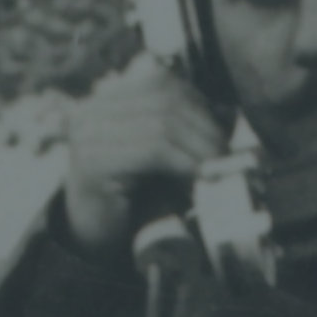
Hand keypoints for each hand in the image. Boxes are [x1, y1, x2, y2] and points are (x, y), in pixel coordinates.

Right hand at [63, 53, 228, 255]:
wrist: (95, 234)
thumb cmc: (133, 194)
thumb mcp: (158, 152)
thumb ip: (181, 129)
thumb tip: (228, 115)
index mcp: (105, 98)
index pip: (160, 82)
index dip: (197, 102)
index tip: (221, 129)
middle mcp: (91, 110)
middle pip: (163, 101)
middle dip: (203, 126)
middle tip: (225, 152)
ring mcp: (88, 134)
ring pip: (161, 126)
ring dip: (198, 147)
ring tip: (215, 167)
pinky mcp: (93, 163)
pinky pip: (151, 152)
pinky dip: (183, 163)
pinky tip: (198, 176)